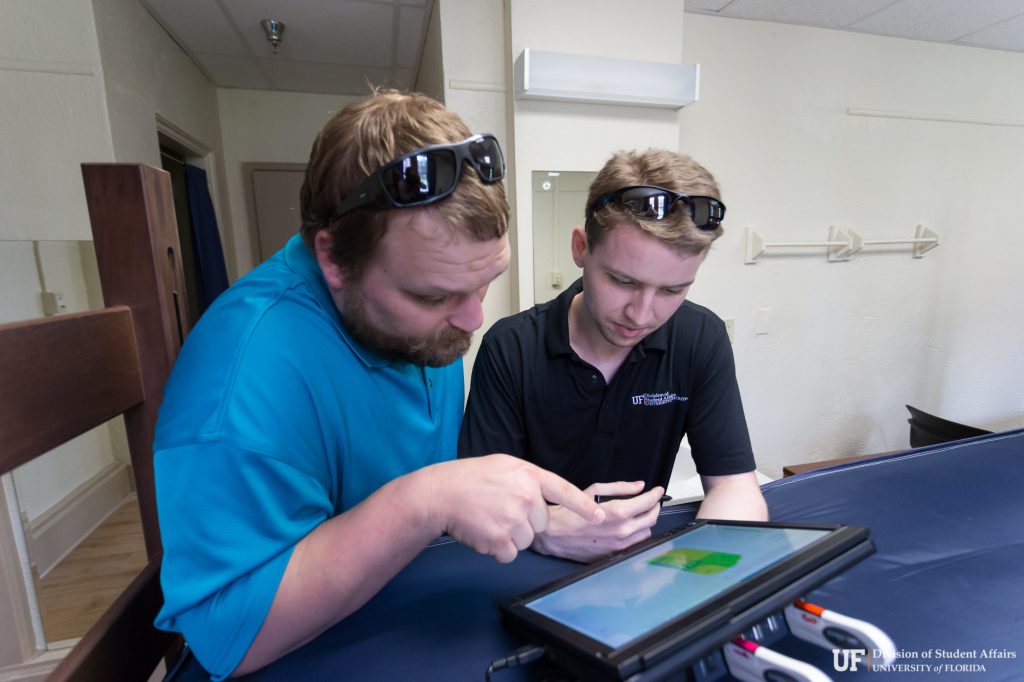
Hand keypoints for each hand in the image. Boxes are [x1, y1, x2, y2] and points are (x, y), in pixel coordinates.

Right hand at [422, 455, 604, 563]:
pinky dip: (497, 548)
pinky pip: (510, 554)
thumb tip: (544, 498)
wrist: (441, 493)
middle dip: (525, 522)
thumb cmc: (471, 478)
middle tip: (501, 509)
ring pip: (526, 540)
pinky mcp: (500, 540)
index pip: (565, 491)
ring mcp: (514, 519)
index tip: (600, 516)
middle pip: (542, 523)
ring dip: (510, 536)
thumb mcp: (505, 466)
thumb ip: (529, 480)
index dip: (584, 506)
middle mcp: (526, 497)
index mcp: (529, 475)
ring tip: (489, 518)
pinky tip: (483, 531)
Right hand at [532, 481, 663, 562]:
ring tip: (637, 514)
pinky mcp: (614, 554)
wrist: (554, 534)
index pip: (648, 503)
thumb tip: (639, 486)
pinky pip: (634, 545)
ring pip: (646, 533)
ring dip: (645, 522)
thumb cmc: (570, 510)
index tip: (658, 491)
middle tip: (651, 501)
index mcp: (618, 513)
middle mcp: (622, 531)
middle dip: (654, 507)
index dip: (656, 495)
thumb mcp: (595, 490)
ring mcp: (619, 546)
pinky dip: (636, 535)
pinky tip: (627, 527)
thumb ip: (621, 488)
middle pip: (652, 519)